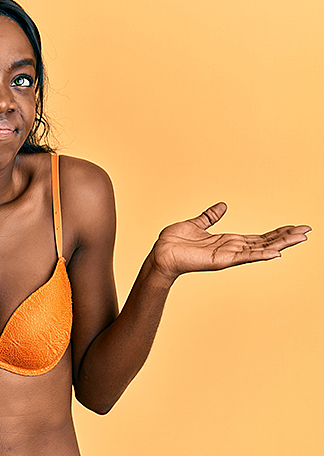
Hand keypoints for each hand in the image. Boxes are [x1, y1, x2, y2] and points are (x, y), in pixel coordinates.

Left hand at [151, 202, 309, 281]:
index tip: (293, 227)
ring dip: (280, 244)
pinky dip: (260, 255)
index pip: (257, 237)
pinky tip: (276, 253)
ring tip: (301, 238)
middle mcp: (231, 249)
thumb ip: (209, 216)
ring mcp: (227, 256)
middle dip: (285, 237)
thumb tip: (222, 206)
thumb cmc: (174, 242)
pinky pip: (244, 257)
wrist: (160, 253)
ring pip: (260, 249)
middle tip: (307, 231)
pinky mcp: (220, 260)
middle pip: (264, 243)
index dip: (276, 233)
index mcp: (227, 241)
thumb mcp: (196, 224)